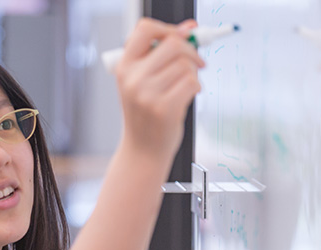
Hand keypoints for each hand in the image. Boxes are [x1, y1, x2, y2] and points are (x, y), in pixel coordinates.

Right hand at [115, 18, 204, 161]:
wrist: (142, 150)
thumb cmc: (146, 113)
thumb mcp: (142, 80)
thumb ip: (162, 53)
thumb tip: (189, 27)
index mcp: (124, 67)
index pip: (145, 29)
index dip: (168, 28)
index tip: (180, 36)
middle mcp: (133, 79)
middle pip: (173, 44)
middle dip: (190, 51)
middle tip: (196, 62)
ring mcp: (147, 94)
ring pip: (186, 65)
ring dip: (193, 73)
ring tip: (184, 87)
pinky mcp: (165, 108)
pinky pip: (192, 83)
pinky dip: (196, 87)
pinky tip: (186, 97)